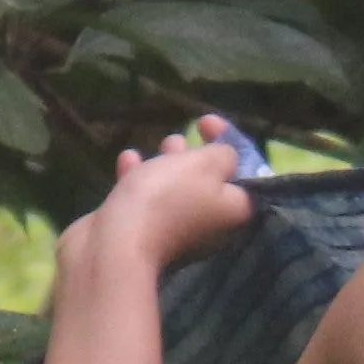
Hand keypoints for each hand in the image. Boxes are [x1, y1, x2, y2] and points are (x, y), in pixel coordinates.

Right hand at [64, 117, 257, 281]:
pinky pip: (147, 199)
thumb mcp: (205, 164)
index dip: (229, 141)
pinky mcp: (144, 232)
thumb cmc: (167, 198)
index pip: (246, 173)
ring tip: (165, 142)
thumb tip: (228, 157)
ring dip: (170, 163)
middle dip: (198, 154)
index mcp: (235, 210)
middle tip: (184, 135)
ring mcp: (177, 231)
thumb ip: (224, 154)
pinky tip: (129, 158)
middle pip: (211, 183)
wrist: (116, 243)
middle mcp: (213, 225)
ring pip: (177, 189)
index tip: (205, 121)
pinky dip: (140, 176)